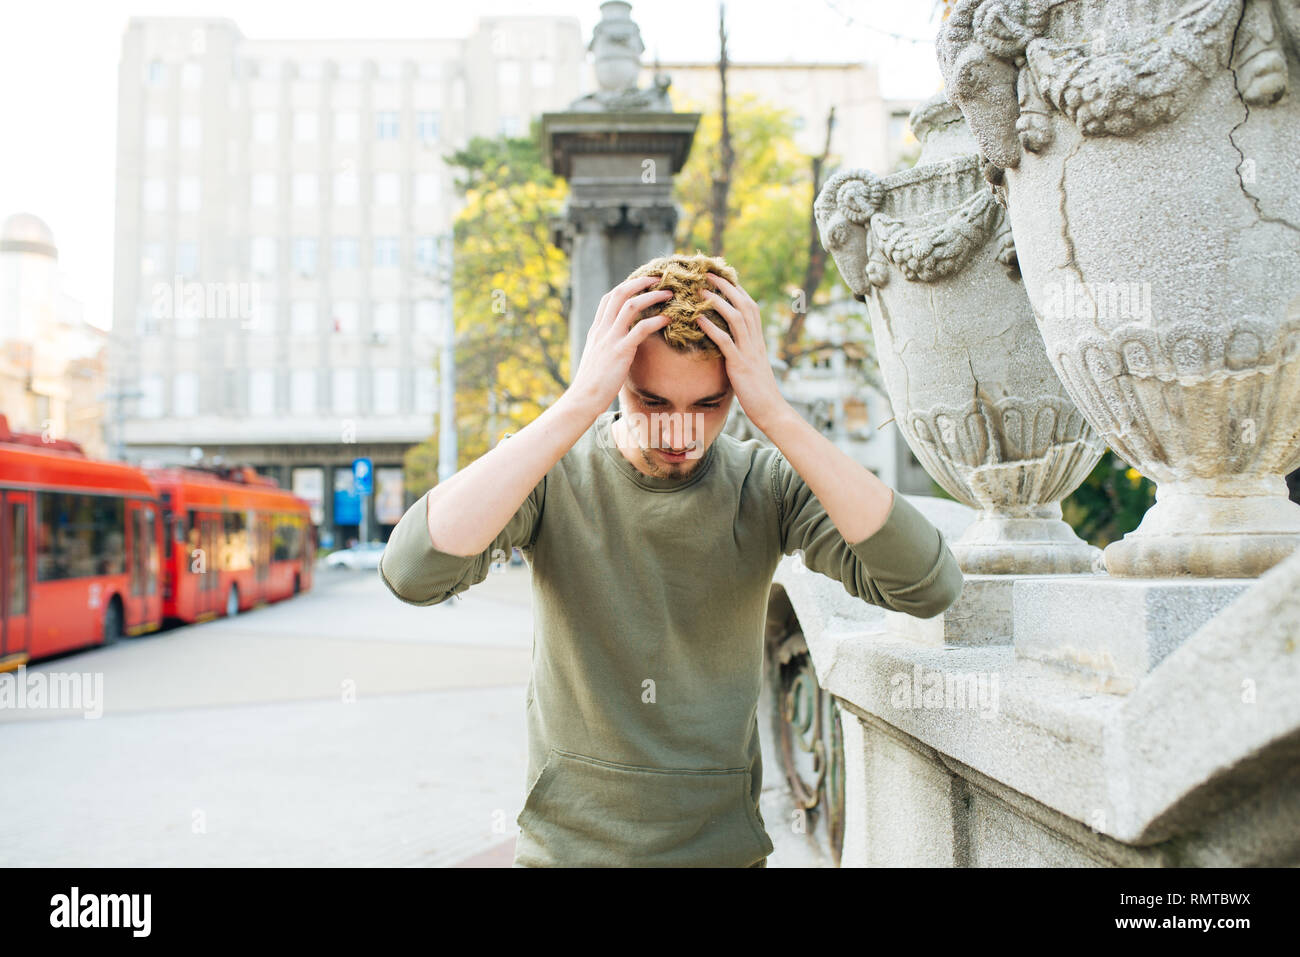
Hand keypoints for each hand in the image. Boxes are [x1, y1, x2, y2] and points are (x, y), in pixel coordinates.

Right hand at [564, 275, 672, 416]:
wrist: (583, 398)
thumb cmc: (592, 383)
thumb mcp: (597, 358)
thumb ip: (607, 346)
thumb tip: (621, 344)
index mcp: (596, 330)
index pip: (609, 298)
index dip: (627, 286)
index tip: (643, 284)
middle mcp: (602, 329)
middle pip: (620, 293)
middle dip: (640, 282)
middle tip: (659, 279)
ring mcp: (610, 339)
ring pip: (631, 306)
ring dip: (652, 296)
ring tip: (669, 294)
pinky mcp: (621, 351)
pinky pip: (641, 329)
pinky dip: (656, 320)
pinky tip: (668, 320)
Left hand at [698, 273, 788, 430]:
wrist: (771, 410)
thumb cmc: (758, 390)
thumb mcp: (751, 364)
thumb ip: (741, 349)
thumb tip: (727, 340)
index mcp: (758, 339)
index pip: (749, 305)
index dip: (736, 289)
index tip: (722, 276)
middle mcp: (755, 341)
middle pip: (743, 304)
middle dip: (726, 287)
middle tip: (709, 273)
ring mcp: (749, 352)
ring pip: (736, 318)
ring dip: (717, 301)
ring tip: (701, 290)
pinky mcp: (740, 366)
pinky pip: (725, 342)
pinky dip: (712, 328)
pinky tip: (698, 319)